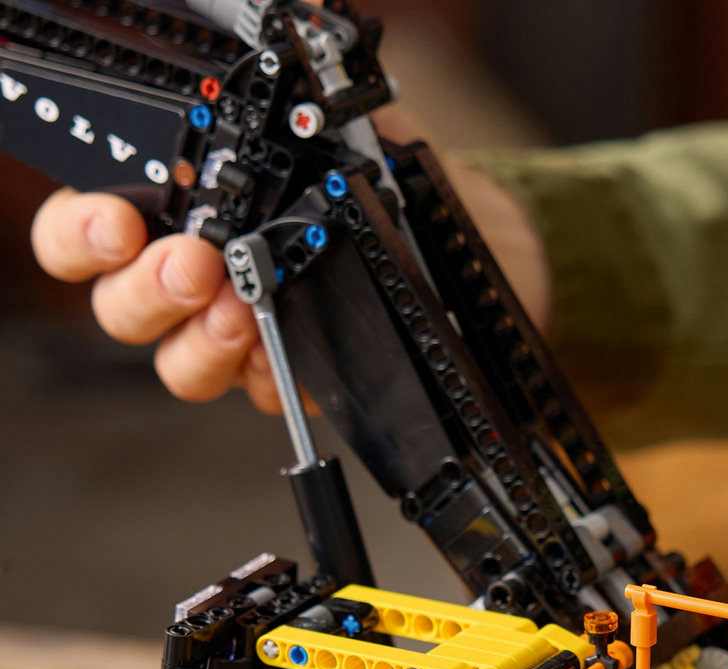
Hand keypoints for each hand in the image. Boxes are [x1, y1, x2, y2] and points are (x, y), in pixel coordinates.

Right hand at [29, 113, 548, 412]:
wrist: (464, 237)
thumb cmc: (379, 171)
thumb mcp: (328, 121)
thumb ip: (291, 98)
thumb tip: (291, 30)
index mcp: (178, 210)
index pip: (88, 232)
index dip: (83, 234)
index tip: (117, 224)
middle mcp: (193, 278)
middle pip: (123, 306)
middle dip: (148, 289)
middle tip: (193, 267)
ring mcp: (239, 332)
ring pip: (181, 364)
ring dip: (201, 343)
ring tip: (241, 312)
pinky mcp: (293, 373)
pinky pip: (258, 394)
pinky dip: (265, 377)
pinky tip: (280, 355)